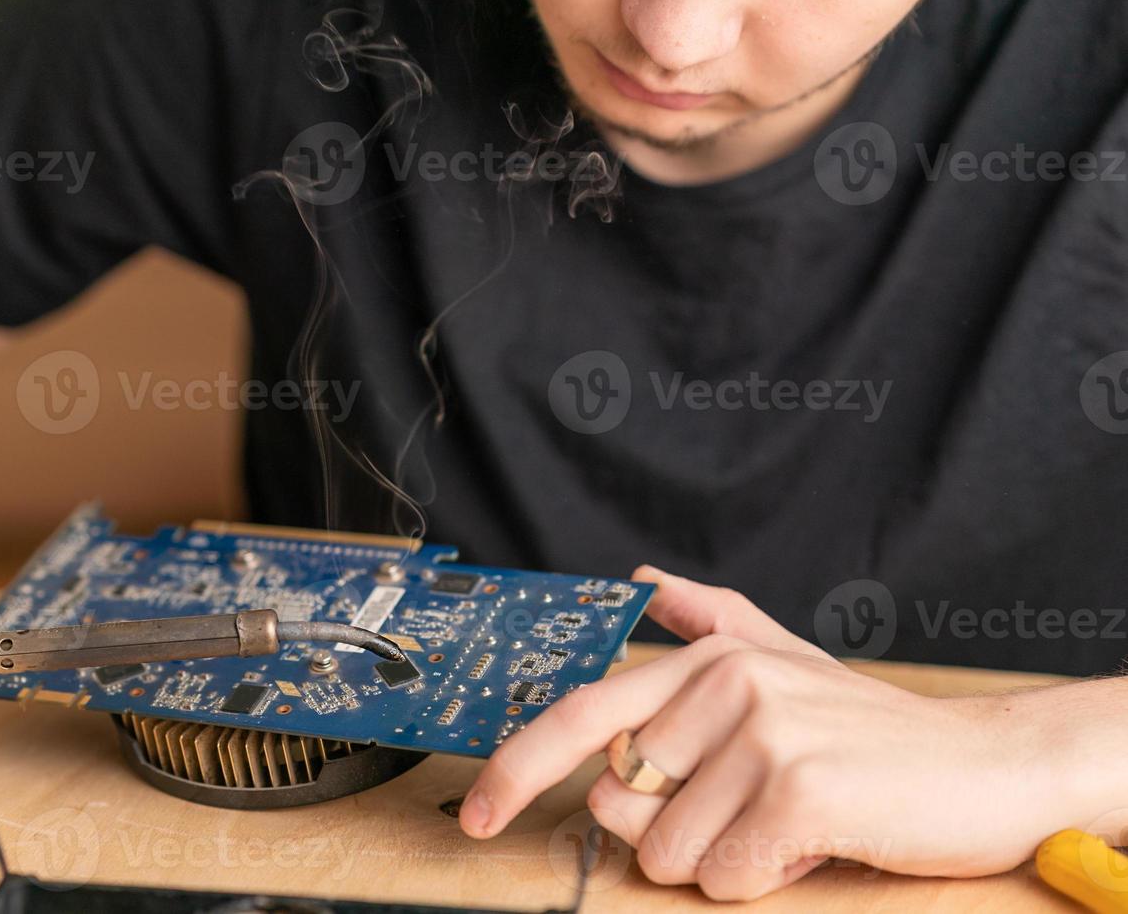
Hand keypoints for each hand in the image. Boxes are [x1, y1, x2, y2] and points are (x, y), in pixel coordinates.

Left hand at [458, 566, 1071, 899]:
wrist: (984, 765)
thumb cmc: (867, 731)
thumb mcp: (785, 662)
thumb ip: (713, 618)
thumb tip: (646, 581)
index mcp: (705, 656)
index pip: (580, 715)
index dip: (515, 769)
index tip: (476, 817)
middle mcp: (725, 683)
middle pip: (622, 805)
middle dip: (675, 831)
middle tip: (748, 807)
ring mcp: (762, 733)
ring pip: (669, 851)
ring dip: (724, 858)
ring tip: (786, 819)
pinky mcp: (799, 790)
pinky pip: (724, 875)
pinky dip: (763, 877)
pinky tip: (810, 839)